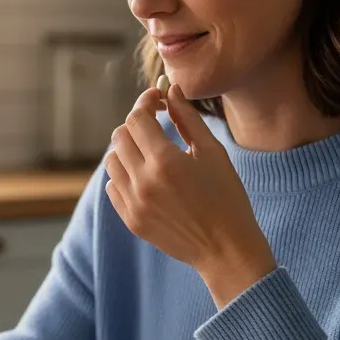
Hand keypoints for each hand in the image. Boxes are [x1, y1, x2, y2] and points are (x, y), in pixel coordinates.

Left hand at [105, 84, 275, 307]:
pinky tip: (145, 176)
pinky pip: (112, 187)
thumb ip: (187, 118)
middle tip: (156, 124)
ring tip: (150, 151)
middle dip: (137, 124)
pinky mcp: (130, 220)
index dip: (146, 103)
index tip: (157, 99)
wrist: (226, 249)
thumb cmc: (227, 197)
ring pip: (112, 161)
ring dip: (127, 149)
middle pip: (120, 136)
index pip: (137, 119)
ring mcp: (133, 203)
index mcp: (164, 162)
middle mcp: (142, 182)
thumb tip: (170, 90)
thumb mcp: (212, 153)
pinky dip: (123, 175)